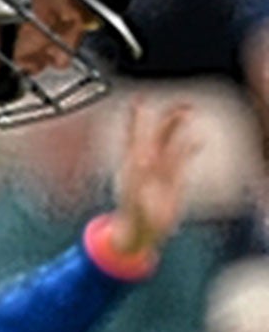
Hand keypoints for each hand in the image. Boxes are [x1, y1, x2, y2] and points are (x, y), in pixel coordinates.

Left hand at [107, 96, 194, 259]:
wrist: (140, 231)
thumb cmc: (133, 219)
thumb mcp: (136, 202)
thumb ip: (143, 177)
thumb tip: (145, 161)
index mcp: (132, 165)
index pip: (132, 135)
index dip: (135, 117)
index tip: (137, 100)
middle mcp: (146, 163)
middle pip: (158, 135)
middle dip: (169, 119)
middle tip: (183, 105)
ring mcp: (161, 169)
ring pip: (172, 142)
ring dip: (180, 127)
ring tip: (189, 111)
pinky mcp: (174, 177)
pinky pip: (184, 158)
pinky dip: (191, 148)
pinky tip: (199, 140)